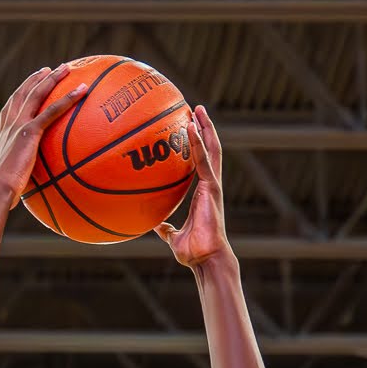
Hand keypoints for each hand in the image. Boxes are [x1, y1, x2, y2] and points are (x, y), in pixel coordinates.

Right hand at [0, 64, 87, 204]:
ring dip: (52, 78)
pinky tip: (82, 90)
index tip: (31, 82)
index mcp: (3, 133)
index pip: (12, 106)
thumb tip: (40, 183)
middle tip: (48, 69)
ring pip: (37, 94)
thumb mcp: (13, 178)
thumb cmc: (3, 191)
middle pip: (23, 93)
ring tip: (66, 68)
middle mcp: (9, 125)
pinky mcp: (30, 132)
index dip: (21, 91)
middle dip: (36, 79)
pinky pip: (52, 111)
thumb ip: (25, 172)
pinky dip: (68, 98)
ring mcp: (19, 126)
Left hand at [154, 105, 229, 268]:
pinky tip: (190, 128)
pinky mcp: (212, 188)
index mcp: (202, 192)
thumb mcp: (173, 236)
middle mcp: (210, 184)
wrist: (205, 258)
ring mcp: (212, 185)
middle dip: (204, 129)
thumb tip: (154, 225)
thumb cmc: (192, 251)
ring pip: (211, 150)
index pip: (201, 162)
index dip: (197, 145)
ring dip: (204, 129)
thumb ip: (165, 228)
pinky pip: (204, 161)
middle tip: (196, 110)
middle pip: (209, 150)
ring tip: (197, 110)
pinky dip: (198, 143)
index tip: (190, 128)